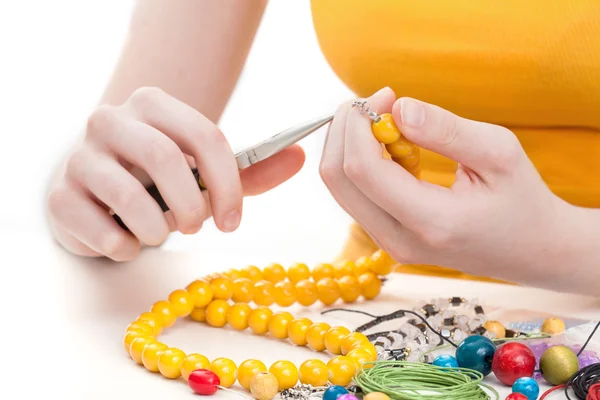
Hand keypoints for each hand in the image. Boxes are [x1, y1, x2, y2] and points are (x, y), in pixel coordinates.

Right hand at [47, 87, 303, 260]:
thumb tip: (301, 156)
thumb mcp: (203, 170)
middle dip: (193, 207)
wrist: (97, 190)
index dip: (229, 184)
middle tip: (197, 226)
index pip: (206, 137)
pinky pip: (102, 230)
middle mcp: (111, 120)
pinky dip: (126, 247)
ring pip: (132, 198)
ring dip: (159, 230)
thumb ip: (249, 168)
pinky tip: (127, 240)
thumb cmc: (157, 180)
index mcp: (153, 104)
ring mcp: (80, 156)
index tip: (234, 221)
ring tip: (160, 232)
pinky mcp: (60, 195)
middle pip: (166, 160)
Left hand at [320, 87, 570, 285]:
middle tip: (377, 101)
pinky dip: (362, 162)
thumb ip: (446, 130)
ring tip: (387, 120)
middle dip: (345, 130)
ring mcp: (389, 245)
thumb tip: (398, 108)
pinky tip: (393, 147)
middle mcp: (399, 241)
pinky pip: (355, 195)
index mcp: (430, 222)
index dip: (359, 124)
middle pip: (338, 180)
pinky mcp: (387, 239)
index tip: (385, 95)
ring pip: (341, 188)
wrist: (531, 250)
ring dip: (350, 145)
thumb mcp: (500, 153)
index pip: (362, 170)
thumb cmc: (521, 198)